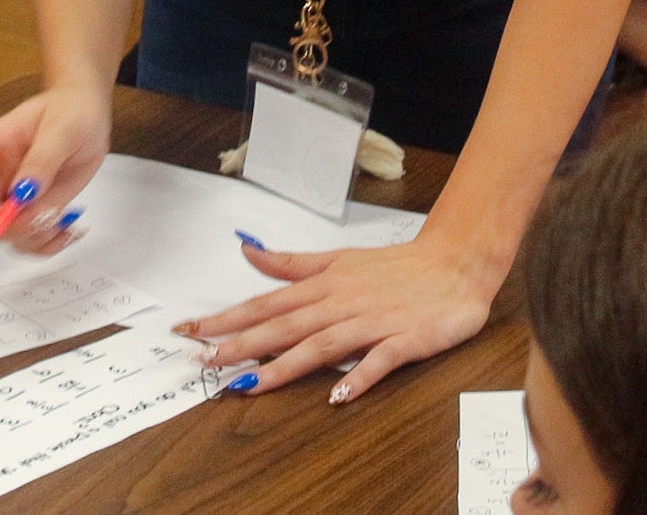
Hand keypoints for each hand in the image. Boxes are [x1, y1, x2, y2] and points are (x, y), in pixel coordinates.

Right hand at [0, 82, 110, 251]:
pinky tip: (66, 233)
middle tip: (33, 221)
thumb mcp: (63, 127)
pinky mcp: (35, 210)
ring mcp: (15, 196)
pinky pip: (28, 239)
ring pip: (2, 232)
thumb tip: (24, 193)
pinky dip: (45, 245)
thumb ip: (43, 158)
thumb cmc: (71, 110)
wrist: (89, 114)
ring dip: (28, 238)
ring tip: (60, 224)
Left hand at [180, 233, 500, 400]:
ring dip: (285, 365)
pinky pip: (379, 361)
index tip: (192, 331)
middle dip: (243, 343)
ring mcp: (373, 322)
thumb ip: (292, 263)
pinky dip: (358, 376)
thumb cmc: (395, 266)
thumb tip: (248, 251)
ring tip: (251, 384)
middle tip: (206, 360)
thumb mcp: (338, 258)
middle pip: (285, 325)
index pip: (267, 303)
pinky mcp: (404, 340)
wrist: (454, 264)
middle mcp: (342, 302)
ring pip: (322, 345)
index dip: (228, 317)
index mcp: (325, 284)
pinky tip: (337, 396)